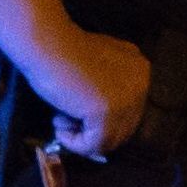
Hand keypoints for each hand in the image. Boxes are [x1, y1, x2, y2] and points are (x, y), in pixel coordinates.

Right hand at [31, 27, 151, 157]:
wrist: (46, 42)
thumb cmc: (63, 52)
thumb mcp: (97, 69)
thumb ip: (106, 92)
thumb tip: (103, 136)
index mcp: (140, 70)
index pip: (129, 113)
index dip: (102, 121)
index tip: (77, 115)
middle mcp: (141, 85)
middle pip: (123, 129)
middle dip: (93, 131)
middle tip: (65, 120)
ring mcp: (127, 100)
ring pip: (110, 140)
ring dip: (82, 138)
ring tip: (60, 120)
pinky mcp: (107, 112)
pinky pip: (95, 144)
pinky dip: (75, 143)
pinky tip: (60, 127)